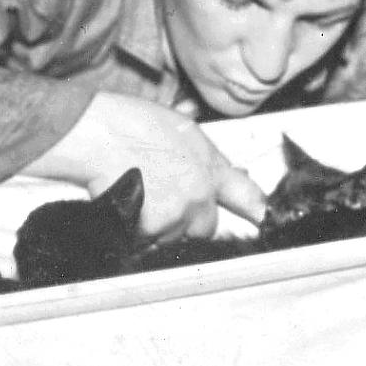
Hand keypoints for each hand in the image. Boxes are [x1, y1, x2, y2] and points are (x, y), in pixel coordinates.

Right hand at [23, 91, 265, 240]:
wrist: (99, 134)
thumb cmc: (129, 124)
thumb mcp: (180, 130)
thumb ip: (204, 159)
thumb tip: (224, 175)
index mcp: (210, 166)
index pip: (248, 196)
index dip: (259, 212)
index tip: (266, 221)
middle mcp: (201, 192)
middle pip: (205, 227)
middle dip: (187, 221)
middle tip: (160, 200)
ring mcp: (179, 211)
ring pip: (174, 236)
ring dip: (159, 227)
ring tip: (137, 196)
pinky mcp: (155, 226)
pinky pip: (149, 241)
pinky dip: (138, 231)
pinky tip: (126, 205)